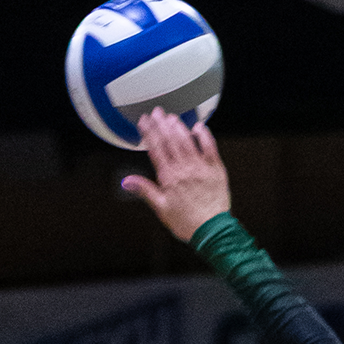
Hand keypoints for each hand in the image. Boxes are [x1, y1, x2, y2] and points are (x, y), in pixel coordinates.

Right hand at [121, 109, 230, 243]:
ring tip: (172, 117)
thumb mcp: (161, 208)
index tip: (144, 121)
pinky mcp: (216, 170)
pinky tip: (199, 128)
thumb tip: (126, 181)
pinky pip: (210, 148)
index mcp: (169, 178)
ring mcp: (201, 168)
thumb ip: (144, 190)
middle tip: (156, 112)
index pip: (156, 149)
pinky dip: (204, 136)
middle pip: (170, 141)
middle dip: (161, 124)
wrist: (212, 231)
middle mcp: (184, 169)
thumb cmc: (186, 222)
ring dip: (179, 127)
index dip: (149, 133)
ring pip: (188, 142)